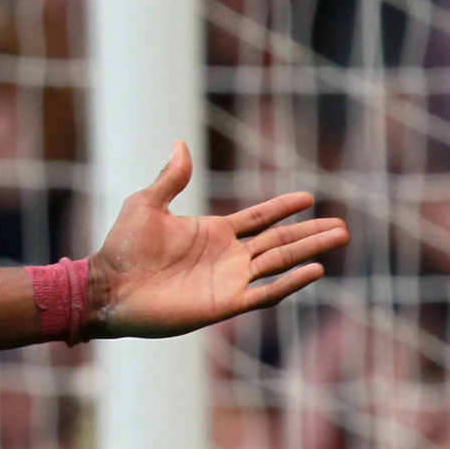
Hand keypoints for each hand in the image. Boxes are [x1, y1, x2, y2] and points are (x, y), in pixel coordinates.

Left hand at [87, 142, 348, 337]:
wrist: (107, 288)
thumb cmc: (121, 248)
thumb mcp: (146, 204)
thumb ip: (170, 178)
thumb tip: (179, 144)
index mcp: (213, 232)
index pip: (259, 218)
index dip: (283, 208)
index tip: (309, 197)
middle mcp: (227, 256)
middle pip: (279, 241)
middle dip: (310, 233)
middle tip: (342, 225)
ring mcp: (228, 280)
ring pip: (280, 263)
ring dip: (310, 251)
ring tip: (339, 237)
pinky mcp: (224, 304)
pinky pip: (266, 293)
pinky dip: (291, 282)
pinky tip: (315, 269)